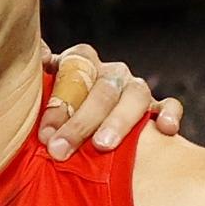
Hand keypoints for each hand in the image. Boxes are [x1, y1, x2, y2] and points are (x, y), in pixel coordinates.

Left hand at [38, 44, 183, 159]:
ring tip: (103, 145)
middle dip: (80, 121)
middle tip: (61, 149)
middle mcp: (109, 72)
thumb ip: (35, 79)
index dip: (58, 103)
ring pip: (135, 95)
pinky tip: (165, 131)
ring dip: (118, 120)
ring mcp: (135, 89)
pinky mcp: (157, 109)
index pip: (73, 69)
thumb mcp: (37, 100)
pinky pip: (169, 105)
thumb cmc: (55, 120)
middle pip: (101, 88)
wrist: (78, 139)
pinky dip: (169, 114)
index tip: (44, 135)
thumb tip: (36, 56)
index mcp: (80, 62)